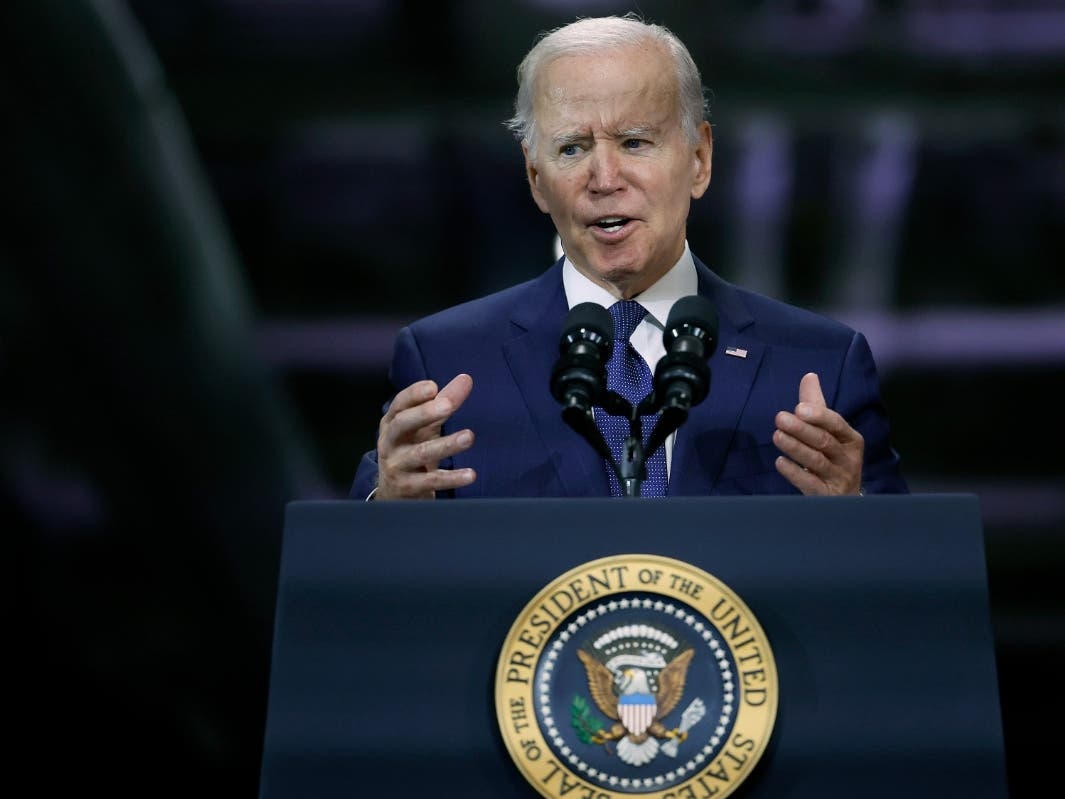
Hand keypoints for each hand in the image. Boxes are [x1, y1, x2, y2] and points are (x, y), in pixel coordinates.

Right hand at [375, 373, 476, 498]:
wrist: (393, 492)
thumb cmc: (411, 449)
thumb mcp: (424, 426)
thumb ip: (444, 402)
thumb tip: (466, 379)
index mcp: (392, 423)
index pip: (399, 404)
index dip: (414, 394)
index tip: (433, 386)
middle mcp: (390, 442)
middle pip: (402, 424)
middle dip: (424, 413)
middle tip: (448, 405)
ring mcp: (396, 466)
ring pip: (420, 453)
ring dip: (446, 444)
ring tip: (469, 436)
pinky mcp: (408, 487)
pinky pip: (431, 481)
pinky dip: (452, 478)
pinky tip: (470, 474)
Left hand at [773, 372, 863, 495]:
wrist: (844, 498)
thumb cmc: (834, 458)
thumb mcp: (830, 432)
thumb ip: (817, 406)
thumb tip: (809, 376)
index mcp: (850, 439)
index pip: (836, 424)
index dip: (819, 416)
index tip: (799, 408)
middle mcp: (848, 458)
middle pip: (824, 441)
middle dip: (802, 429)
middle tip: (779, 418)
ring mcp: (838, 478)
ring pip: (817, 461)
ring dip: (796, 448)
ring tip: (777, 436)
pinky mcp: (825, 495)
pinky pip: (810, 484)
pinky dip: (795, 473)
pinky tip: (780, 462)